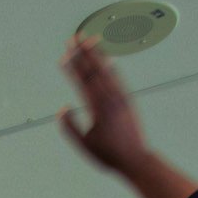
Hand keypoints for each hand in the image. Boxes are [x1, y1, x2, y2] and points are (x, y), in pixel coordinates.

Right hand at [57, 36, 151, 174]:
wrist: (135, 159)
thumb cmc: (108, 154)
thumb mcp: (84, 144)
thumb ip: (70, 126)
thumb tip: (62, 108)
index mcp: (98, 109)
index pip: (82, 82)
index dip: (72, 67)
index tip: (63, 56)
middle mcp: (110, 99)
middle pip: (94, 71)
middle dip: (82, 53)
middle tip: (72, 39)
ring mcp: (121, 97)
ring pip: (107, 70)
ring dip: (97, 54)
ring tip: (89, 39)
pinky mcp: (128, 99)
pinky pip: (118, 78)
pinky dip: (110, 66)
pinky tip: (106, 58)